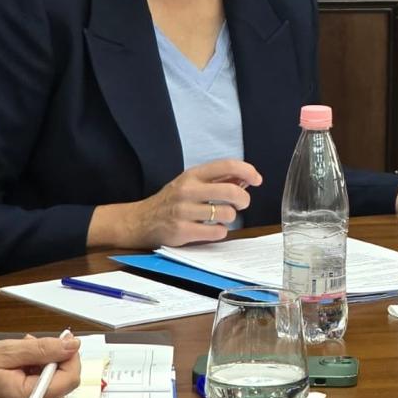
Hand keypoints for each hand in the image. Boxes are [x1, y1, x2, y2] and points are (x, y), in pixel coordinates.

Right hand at [87, 159, 261, 248]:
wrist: (139, 221)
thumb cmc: (171, 201)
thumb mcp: (191, 183)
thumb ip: (217, 180)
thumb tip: (246, 179)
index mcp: (192, 174)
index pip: (226, 165)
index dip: (247, 171)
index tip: (257, 180)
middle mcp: (187, 190)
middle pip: (231, 191)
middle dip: (243, 199)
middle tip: (241, 204)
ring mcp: (183, 211)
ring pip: (226, 214)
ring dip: (230, 217)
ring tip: (221, 217)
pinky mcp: (181, 231)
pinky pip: (217, 232)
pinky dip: (220, 232)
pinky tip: (211, 229)